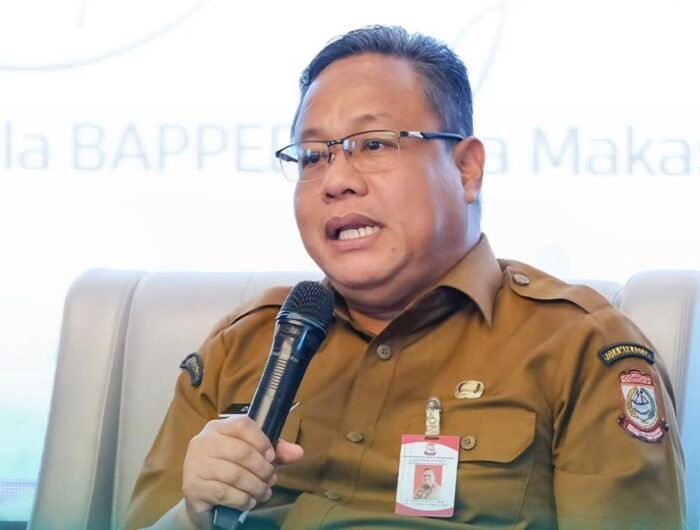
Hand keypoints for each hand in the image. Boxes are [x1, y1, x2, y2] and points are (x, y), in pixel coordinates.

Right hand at [181, 416, 303, 529]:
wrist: (202, 500)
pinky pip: (225, 492)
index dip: (262, 440)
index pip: (243, 424)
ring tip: (264, 493)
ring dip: (256, 487)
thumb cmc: (230, 471)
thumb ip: (276, 452)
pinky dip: (243, 499)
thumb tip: (299, 452)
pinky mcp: (192, 487)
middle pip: (242, 451)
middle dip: (263, 469)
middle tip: (271, 480)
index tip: (272, 457)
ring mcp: (194, 464)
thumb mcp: (253, 457)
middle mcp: (202, 442)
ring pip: (235, 474)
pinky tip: (249, 501)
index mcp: (217, 428)